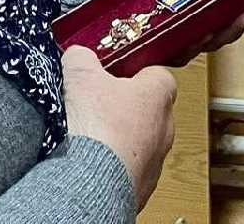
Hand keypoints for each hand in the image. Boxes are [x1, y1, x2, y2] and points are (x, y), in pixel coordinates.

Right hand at [63, 46, 175, 204]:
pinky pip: (129, 171)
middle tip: (98, 105)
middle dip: (125, 108)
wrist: (93, 183)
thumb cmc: (97, 128)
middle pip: (149, 111)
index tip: (118, 74)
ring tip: (90, 138)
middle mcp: (165, 129)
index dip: (137, 73)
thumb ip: (81, 59)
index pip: (159, 75)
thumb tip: (78, 56)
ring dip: (120, 141)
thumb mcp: (81, 77)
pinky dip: (113, 167)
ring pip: (140, 144)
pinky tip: (90, 163)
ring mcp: (155, 162)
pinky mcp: (141, 188)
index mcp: (158, 95)